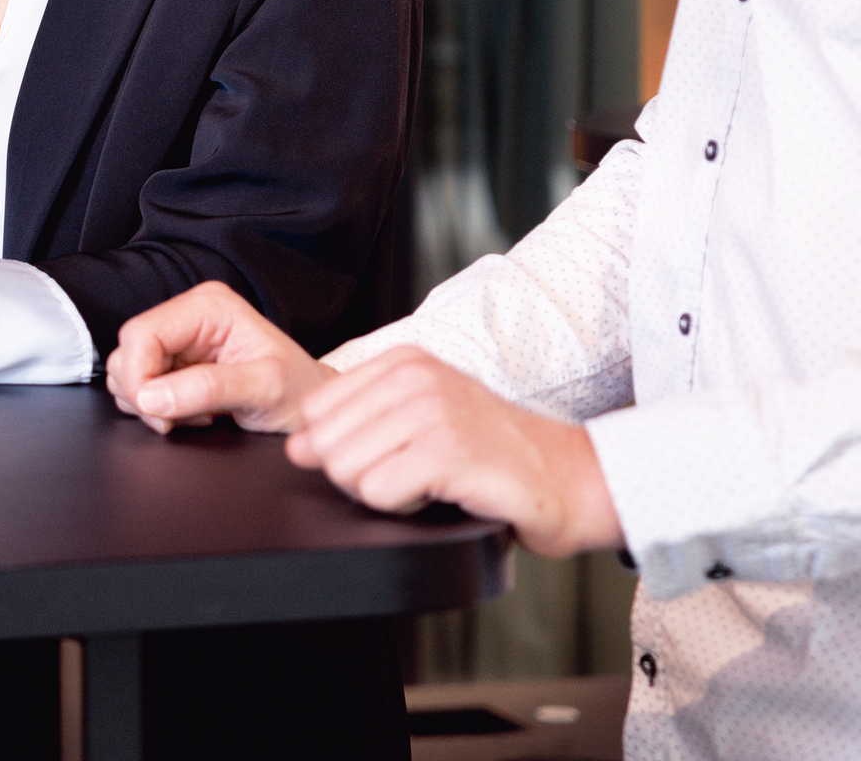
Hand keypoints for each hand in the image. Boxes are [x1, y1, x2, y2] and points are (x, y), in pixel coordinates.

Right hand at [107, 281, 332, 433]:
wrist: (315, 409)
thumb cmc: (301, 392)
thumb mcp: (265, 389)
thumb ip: (208, 389)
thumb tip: (152, 397)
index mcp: (209, 307)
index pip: (141, 333)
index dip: (137, 376)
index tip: (155, 413)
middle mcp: (189, 316)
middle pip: (128, 351)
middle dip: (143, 393)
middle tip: (176, 421)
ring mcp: (181, 340)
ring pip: (128, 369)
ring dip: (149, 403)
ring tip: (191, 417)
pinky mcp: (176, 363)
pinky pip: (141, 386)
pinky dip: (155, 409)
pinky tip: (189, 415)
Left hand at [285, 346, 623, 556]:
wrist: (573, 479)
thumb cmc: (497, 456)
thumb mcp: (421, 424)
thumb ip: (355, 428)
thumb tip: (297, 447)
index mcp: (401, 362)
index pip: (317, 412)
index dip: (344, 450)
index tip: (393, 456)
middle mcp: (413, 376)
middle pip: (327, 446)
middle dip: (360, 477)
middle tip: (414, 477)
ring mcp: (431, 410)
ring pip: (347, 470)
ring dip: (385, 495)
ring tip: (431, 484)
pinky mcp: (447, 451)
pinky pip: (380, 492)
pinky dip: (405, 508)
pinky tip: (444, 495)